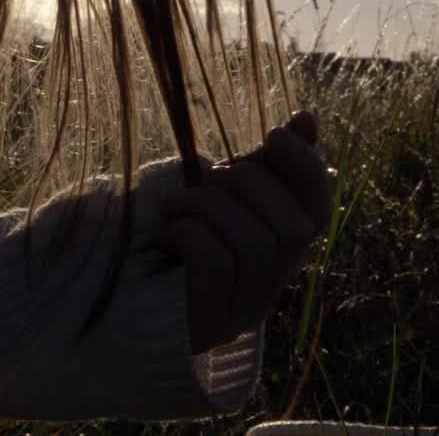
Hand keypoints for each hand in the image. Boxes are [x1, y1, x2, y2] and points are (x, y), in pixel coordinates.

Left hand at [157, 111, 331, 353]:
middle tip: (206, 177)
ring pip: (255, 244)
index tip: (276, 134)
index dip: (307, 171)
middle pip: (292, 229)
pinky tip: (171, 231)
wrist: (118, 291)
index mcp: (278, 254)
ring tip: (177, 203)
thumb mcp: (220, 194)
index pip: (320, 213)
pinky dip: (192, 234)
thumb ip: (263, 166)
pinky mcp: (209, 321)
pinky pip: (217, 264)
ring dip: (211, 207)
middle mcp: (270, 287)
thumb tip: (306, 118)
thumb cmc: (174, 235)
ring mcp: (242, 310)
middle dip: (247, 185)